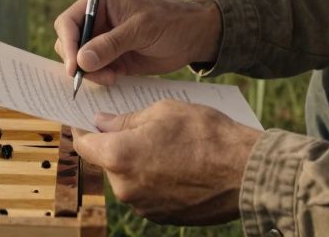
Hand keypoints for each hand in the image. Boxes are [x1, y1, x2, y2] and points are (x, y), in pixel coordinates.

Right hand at [53, 0, 221, 84]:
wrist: (194, 37)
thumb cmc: (171, 21)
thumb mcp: (141, 29)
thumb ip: (111, 44)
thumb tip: (81, 60)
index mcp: (100, 2)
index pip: (69, 22)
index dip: (67, 43)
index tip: (74, 66)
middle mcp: (98, 21)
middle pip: (69, 42)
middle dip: (76, 61)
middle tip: (93, 74)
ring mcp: (104, 41)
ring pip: (80, 60)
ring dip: (89, 72)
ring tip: (111, 77)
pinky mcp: (112, 59)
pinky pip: (95, 71)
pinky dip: (99, 78)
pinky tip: (116, 78)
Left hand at [73, 100, 262, 224]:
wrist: (245, 172)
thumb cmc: (206, 135)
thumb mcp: (163, 111)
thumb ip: (126, 119)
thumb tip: (102, 123)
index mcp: (119, 156)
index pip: (84, 144)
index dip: (82, 130)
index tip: (85, 122)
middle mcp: (125, 187)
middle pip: (108, 162)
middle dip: (118, 145)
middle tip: (140, 128)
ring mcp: (143, 206)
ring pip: (129, 178)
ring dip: (139, 163)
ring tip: (168, 146)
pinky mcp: (162, 217)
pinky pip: (147, 193)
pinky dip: (155, 179)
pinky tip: (178, 165)